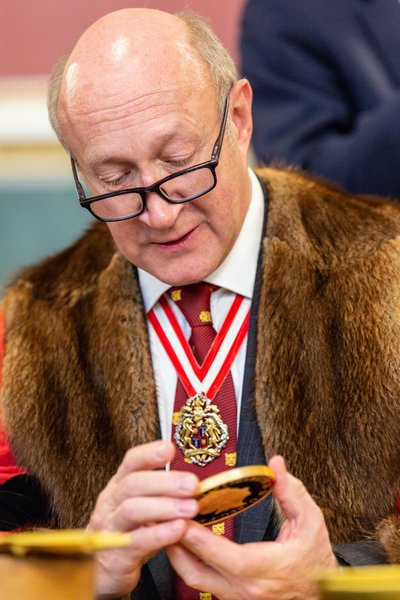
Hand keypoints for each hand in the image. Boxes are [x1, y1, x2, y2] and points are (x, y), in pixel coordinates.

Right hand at [87, 440, 198, 597]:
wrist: (103, 573)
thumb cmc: (130, 535)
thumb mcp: (143, 509)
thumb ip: (163, 495)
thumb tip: (196, 483)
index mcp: (119, 487)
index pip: (130, 463)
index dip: (148, 453)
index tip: (170, 448)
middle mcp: (111, 504)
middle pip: (133, 484)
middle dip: (165, 482)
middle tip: (193, 483)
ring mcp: (110, 529)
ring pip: (132, 510)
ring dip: (164, 507)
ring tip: (191, 508)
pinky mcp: (115, 556)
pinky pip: (136, 542)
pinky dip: (159, 534)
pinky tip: (179, 529)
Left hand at [167, 456, 336, 598]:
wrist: (320, 594)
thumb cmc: (314, 559)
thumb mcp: (310, 521)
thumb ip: (291, 492)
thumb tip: (276, 464)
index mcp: (264, 568)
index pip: (222, 555)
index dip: (198, 537)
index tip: (181, 514)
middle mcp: (245, 588)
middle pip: (197, 570)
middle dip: (175, 542)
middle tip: (162, 514)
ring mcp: (236, 596)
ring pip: (194, 578)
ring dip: (177, 553)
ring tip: (165, 523)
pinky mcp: (231, 597)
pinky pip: (201, 581)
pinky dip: (188, 560)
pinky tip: (182, 539)